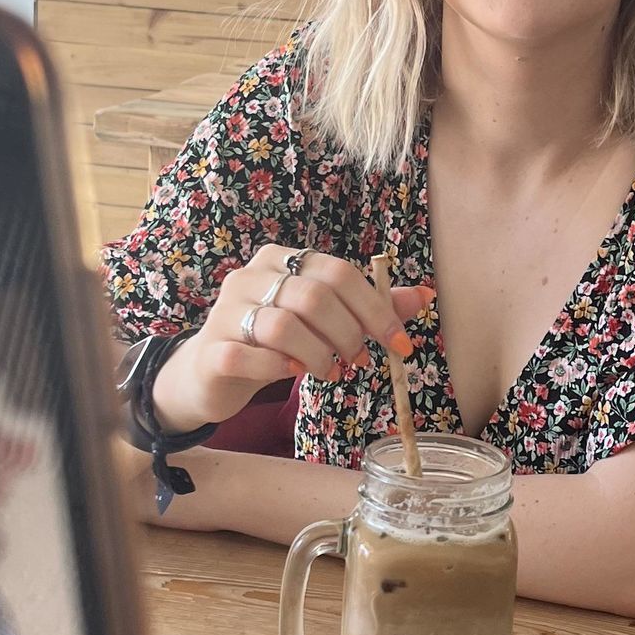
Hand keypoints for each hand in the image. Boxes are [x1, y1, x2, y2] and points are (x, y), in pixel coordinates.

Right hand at [149, 246, 434, 434]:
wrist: (210, 373)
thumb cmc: (273, 343)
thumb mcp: (321, 322)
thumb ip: (367, 308)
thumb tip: (424, 296)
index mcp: (280, 260)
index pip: (338, 272)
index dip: (375, 309)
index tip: (400, 344)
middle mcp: (249, 277)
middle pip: (314, 297)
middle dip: (348, 334)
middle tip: (358, 360)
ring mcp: (226, 312)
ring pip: (283, 326)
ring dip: (318, 354)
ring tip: (330, 372)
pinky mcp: (212, 349)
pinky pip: (248, 354)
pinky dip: (278, 368)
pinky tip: (292, 374)